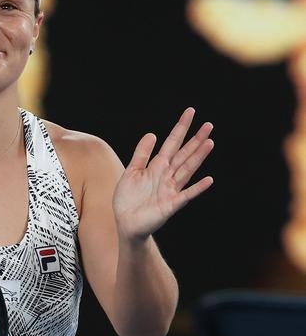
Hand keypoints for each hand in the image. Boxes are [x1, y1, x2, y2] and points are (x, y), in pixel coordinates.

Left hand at [113, 107, 213, 241]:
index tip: (190, 113)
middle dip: (195, 140)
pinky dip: (197, 188)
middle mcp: (167, 176)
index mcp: (157, 166)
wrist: (125, 222)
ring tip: (210, 142)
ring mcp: (171, 190)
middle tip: (209, 125)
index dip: (180, 128)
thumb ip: (141, 154)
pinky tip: (209, 179)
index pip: (172, 143)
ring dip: (198, 157)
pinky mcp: (171, 205)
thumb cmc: (128, 199)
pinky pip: (186, 195)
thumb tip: (152, 134)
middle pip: (184, 154)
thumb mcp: (131, 172)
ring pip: (187, 169)